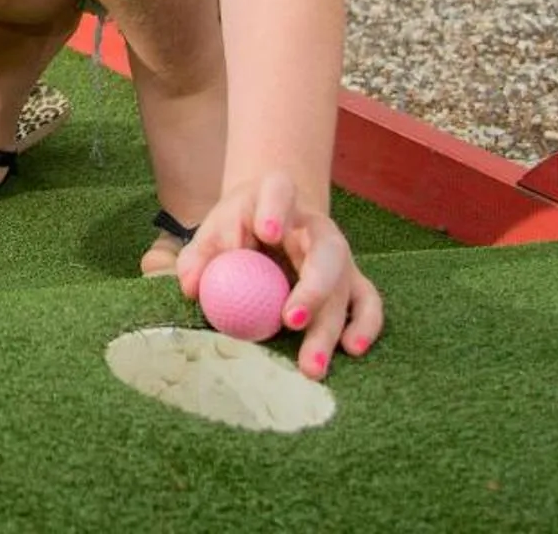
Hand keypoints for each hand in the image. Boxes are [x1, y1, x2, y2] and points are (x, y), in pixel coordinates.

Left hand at [173, 171, 383, 378]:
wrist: (272, 215)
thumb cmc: (240, 223)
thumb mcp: (215, 228)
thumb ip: (200, 255)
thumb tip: (190, 288)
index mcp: (279, 196)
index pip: (280, 191)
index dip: (276, 209)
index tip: (266, 232)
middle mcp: (317, 224)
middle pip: (325, 253)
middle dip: (311, 290)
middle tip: (291, 322)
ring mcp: (339, 254)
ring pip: (344, 288)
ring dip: (330, 326)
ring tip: (311, 365)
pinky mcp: (351, 279)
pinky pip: (367, 302)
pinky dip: (364, 325)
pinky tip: (351, 349)